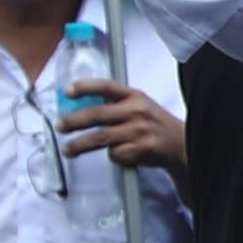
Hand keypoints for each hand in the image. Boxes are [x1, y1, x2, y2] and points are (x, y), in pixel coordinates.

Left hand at [56, 79, 184, 173]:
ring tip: (68, 149)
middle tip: (61, 127)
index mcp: (134, 96)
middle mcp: (137, 111)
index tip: (68, 92)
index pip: (106, 86)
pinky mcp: (141, 150)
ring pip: (101, 138)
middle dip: (74, 121)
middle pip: (98, 114)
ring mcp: (139, 131)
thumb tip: (80, 106)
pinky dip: (112, 156)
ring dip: (80, 145)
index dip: (85, 87)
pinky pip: (115, 154)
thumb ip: (115, 104)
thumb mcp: (139, 105)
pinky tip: (117, 154)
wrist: (182, 145)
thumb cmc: (154, 125)